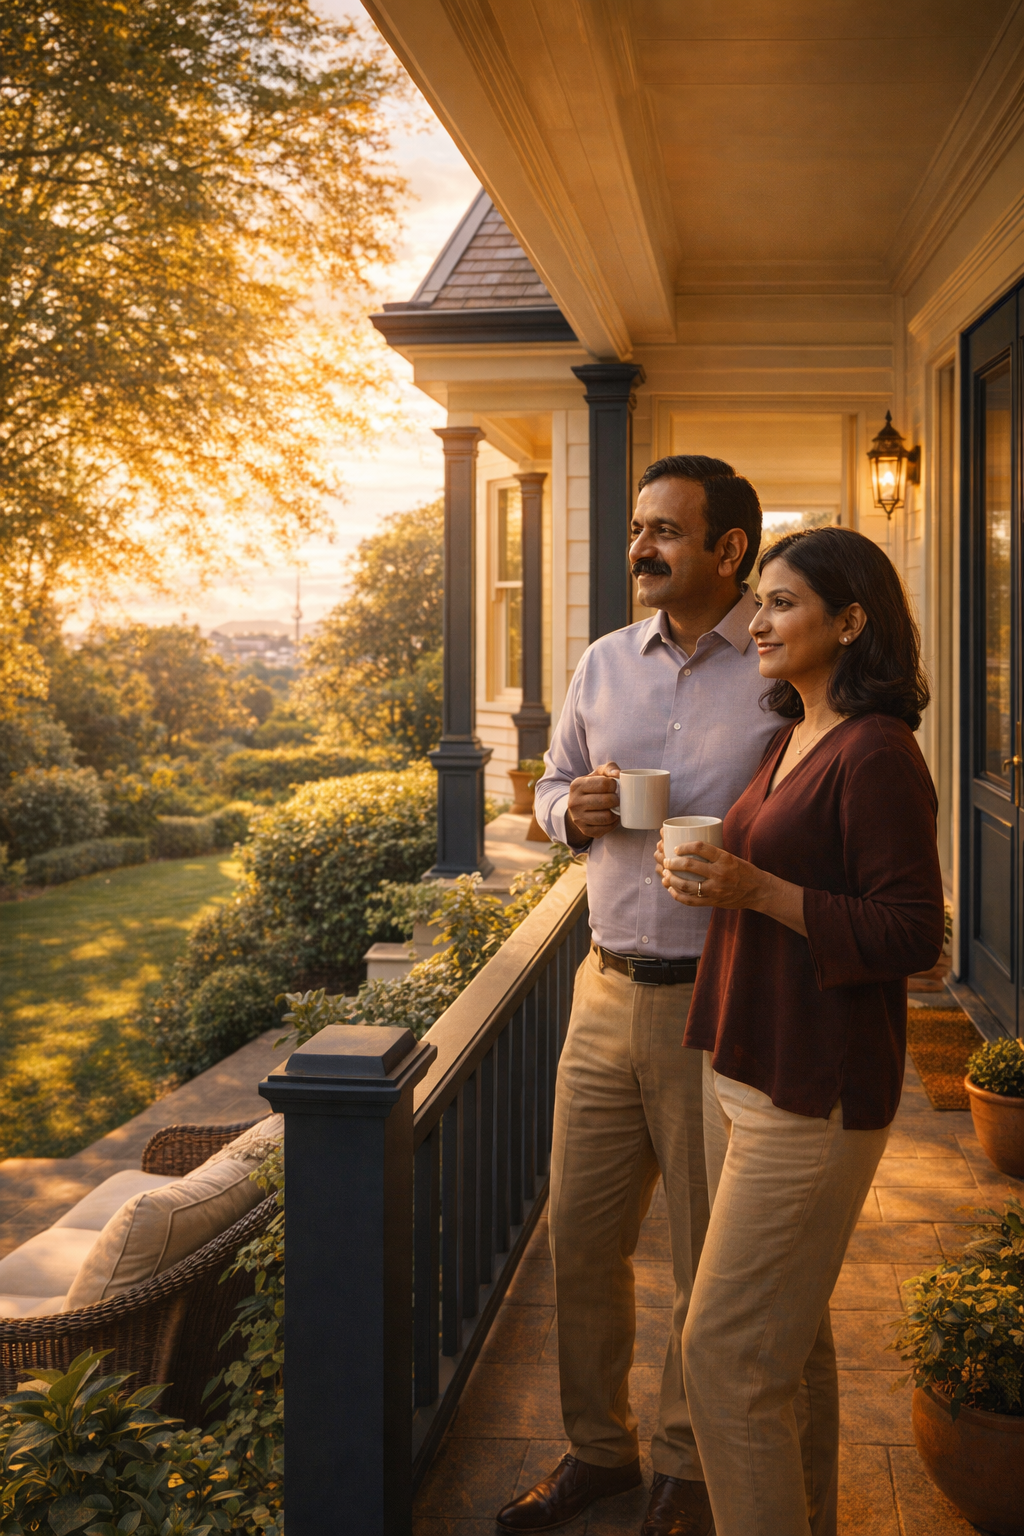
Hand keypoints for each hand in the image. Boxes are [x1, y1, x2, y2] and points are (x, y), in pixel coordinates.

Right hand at [565, 760, 620, 844]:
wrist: (578, 807)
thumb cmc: (593, 787)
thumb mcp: (598, 774)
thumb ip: (610, 768)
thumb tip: (618, 774)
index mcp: (577, 785)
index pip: (604, 784)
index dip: (613, 785)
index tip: (613, 787)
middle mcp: (574, 802)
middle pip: (606, 801)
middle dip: (616, 800)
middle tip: (615, 799)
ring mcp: (578, 818)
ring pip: (607, 817)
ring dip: (615, 813)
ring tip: (614, 808)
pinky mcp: (584, 830)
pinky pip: (605, 829)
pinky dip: (612, 824)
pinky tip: (611, 818)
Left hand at [658, 838, 773, 909]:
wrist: (758, 891)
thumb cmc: (743, 871)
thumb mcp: (731, 857)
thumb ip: (713, 854)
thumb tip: (689, 847)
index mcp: (724, 858)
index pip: (699, 847)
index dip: (683, 846)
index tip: (675, 847)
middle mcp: (719, 873)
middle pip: (689, 865)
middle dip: (672, 862)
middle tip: (665, 860)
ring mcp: (715, 889)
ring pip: (686, 885)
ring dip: (671, 879)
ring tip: (665, 874)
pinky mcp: (713, 902)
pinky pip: (690, 900)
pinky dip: (677, 895)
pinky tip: (671, 890)